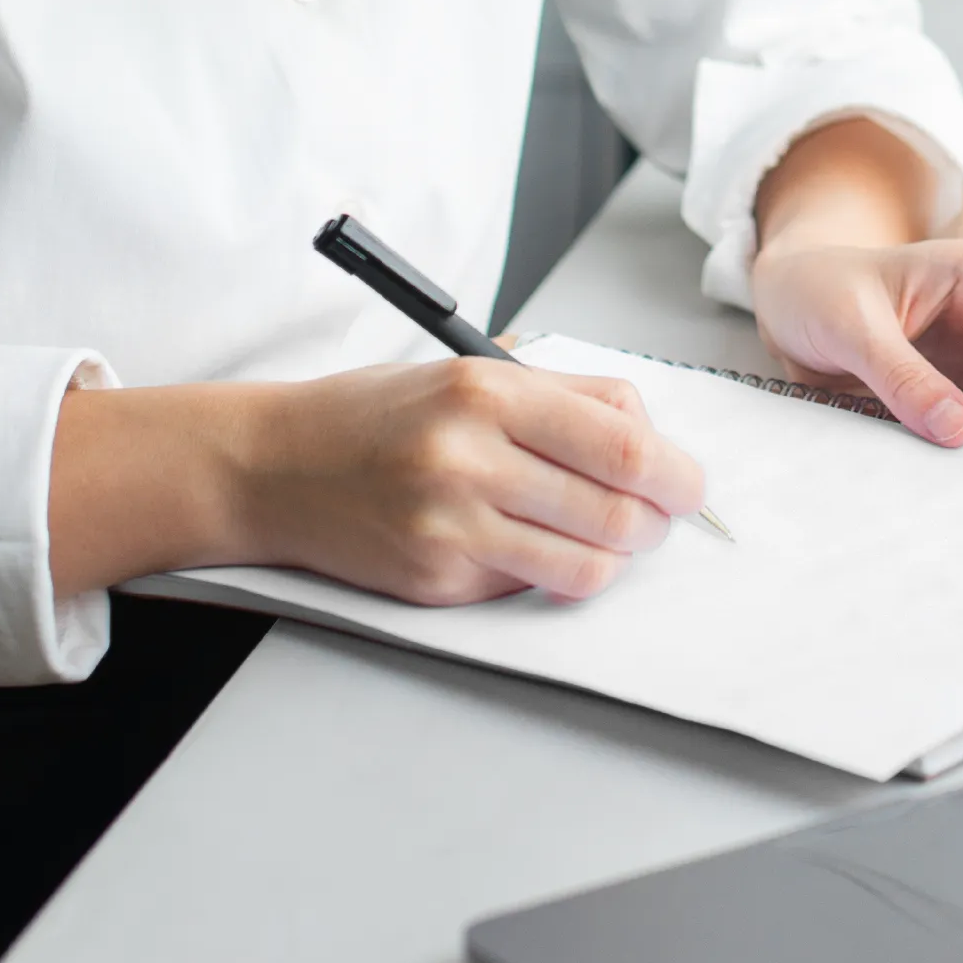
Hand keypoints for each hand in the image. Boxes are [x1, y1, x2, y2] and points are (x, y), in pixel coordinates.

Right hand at [52, 359, 702, 605]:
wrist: (273, 465)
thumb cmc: (377, 415)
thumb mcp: (470, 373)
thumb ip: (566, 398)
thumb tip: (655, 437)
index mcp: (487, 391)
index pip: (626, 445)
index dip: (678, 475)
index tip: (689, 485)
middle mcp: (468, 458)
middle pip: (620, 512)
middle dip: (659, 523)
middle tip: (660, 519)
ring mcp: (450, 527)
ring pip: (588, 566)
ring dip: (614, 558)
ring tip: (603, 537)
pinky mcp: (435, 581)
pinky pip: (530, 588)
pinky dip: (548, 573)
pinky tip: (524, 546)